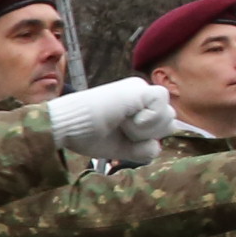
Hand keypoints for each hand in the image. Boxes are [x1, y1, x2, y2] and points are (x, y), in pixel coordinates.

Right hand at [44, 77, 172, 164]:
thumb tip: (156, 147)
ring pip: (168, 115)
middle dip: (150, 135)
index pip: (163, 125)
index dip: (149, 139)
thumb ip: (143, 147)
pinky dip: (147, 119)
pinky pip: (160, 102)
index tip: (124, 137)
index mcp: (137, 105)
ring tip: (122, 124)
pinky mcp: (136, 89)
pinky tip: (127, 118)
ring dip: (145, 130)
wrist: (66, 126)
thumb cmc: (86, 135)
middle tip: (123, 131)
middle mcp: (140, 93)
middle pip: (169, 120)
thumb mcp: (122, 146)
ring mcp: (139, 89)